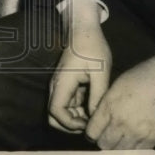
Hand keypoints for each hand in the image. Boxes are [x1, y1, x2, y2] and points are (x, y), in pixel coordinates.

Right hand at [47, 1, 111, 133]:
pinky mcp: (67, 84)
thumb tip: (96, 117)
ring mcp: (61, 86)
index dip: (69, 123)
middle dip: (70, 124)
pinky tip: (93, 104)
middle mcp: (58, 86)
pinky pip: (69, 103)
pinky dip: (79, 109)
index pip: (55, 111)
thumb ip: (97, 95)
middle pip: (54, 115)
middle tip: (90, 123)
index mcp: (63, 83)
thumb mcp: (100, 71)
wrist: (84, 30)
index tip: (87, 123)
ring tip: (95, 113)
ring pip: (62, 111)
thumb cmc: (92, 47)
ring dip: (76, 117)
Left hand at [85, 45, 154, 148]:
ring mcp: (137, 132)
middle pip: (104, 144)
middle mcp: (120, 122)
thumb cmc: (144, 75)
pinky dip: (134, 147)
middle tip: (109, 136)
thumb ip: (107, 103)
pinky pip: (138, 151)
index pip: (92, 131)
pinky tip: (136, 139)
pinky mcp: (153, 138)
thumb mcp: (118, 85)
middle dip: (104, 141)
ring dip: (119, 146)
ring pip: (120, 151)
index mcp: (109, 106)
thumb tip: (101, 118)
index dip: (92, 133)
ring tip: (123, 138)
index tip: (96, 132)